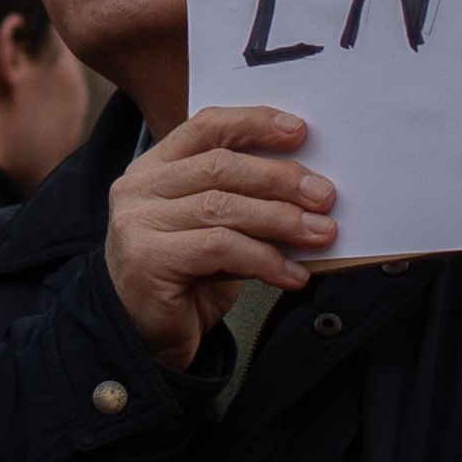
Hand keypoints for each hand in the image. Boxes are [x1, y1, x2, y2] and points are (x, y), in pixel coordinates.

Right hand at [104, 107, 335, 372]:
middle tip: (324, 195)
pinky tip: (293, 275)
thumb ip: (244, 200)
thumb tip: (309, 188)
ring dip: (281, 219)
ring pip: (222, 207)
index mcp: (154, 168)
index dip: (254, 123)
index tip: (300, 131)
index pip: (205, 127)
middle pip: (219, 166)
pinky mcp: (147, 258)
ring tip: (321, 233)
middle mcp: (139, 188)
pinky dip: (265, 260)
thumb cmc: (187, 280)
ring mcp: (137, 222)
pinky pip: (219, 248)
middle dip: (279, 178)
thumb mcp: (216, 229)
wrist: (144, 339)